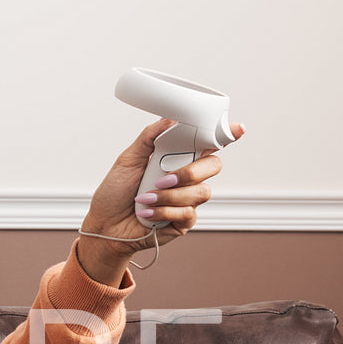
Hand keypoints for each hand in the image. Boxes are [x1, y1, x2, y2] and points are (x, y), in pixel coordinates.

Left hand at [76, 118, 244, 283]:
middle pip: (213, 166)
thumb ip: (149, 138)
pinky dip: (164, 212)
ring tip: (145, 198)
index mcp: (178, 158)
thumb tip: (169, 119)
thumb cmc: (115, 192)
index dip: (227, 136)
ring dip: (170, 195)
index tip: (238, 129)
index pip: (208, 144)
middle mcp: (187, 178)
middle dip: (190, 172)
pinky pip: (188, 213)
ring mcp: (187, 200)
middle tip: (163, 179)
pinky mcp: (183, 222)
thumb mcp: (128, 160)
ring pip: (201, 192)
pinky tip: (147, 213)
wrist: (104, 224)